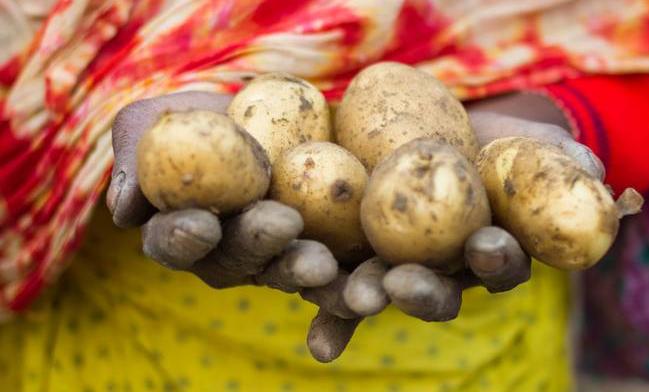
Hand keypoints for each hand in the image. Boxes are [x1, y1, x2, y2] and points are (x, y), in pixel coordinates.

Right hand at [106, 91, 339, 311]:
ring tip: (325, 266)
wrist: (275, 110)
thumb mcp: (159, 118)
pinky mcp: (327, 254)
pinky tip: (364, 300)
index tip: (201, 224)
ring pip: (288, 274)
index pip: (174, 240)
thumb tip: (126, 210)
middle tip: (280, 225)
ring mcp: (279, 258)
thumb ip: (136, 154)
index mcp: (185, 230)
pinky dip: (346, 294)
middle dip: (258, 246)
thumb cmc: (205, 114)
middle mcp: (231, 254)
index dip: (183, 237)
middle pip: (238, 261)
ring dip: (305, 274)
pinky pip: (336, 279)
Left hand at [303, 93, 606, 361]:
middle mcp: (445, 269)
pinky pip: (337, 281)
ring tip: (351, 297)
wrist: (440, 123)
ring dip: (365, 298)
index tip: (486, 246)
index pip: (500, 265)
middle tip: (401, 285)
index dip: (496, 259)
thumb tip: (597, 174)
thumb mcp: (532, 143)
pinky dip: (329, 312)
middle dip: (421, 291)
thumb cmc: (497, 141)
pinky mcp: (355, 251)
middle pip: (436, 290)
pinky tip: (319, 343)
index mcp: (491, 251)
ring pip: (382, 288)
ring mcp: (397, 262)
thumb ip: (562, 161)